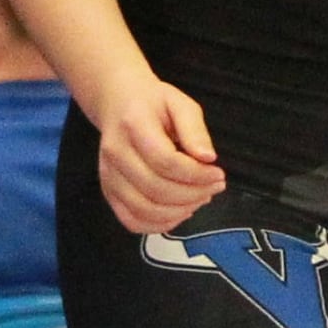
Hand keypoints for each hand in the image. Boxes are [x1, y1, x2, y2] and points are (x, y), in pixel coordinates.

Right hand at [95, 74, 225, 232]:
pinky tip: (181, 212)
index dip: (196, 174)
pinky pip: (130, 220)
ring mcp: (108, 177)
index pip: (165, 161)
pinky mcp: (108, 193)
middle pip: (155, 188)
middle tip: (216, 187)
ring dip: (178, 211)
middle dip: (192, 194)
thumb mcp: (181, 103)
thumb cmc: (155, 102)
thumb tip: (209, 158)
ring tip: (202, 199)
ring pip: (142, 209)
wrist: (119, 104)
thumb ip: (195, 130)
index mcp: (134, 126)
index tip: (219, 174)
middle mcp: (115, 155)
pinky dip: (158, 224)